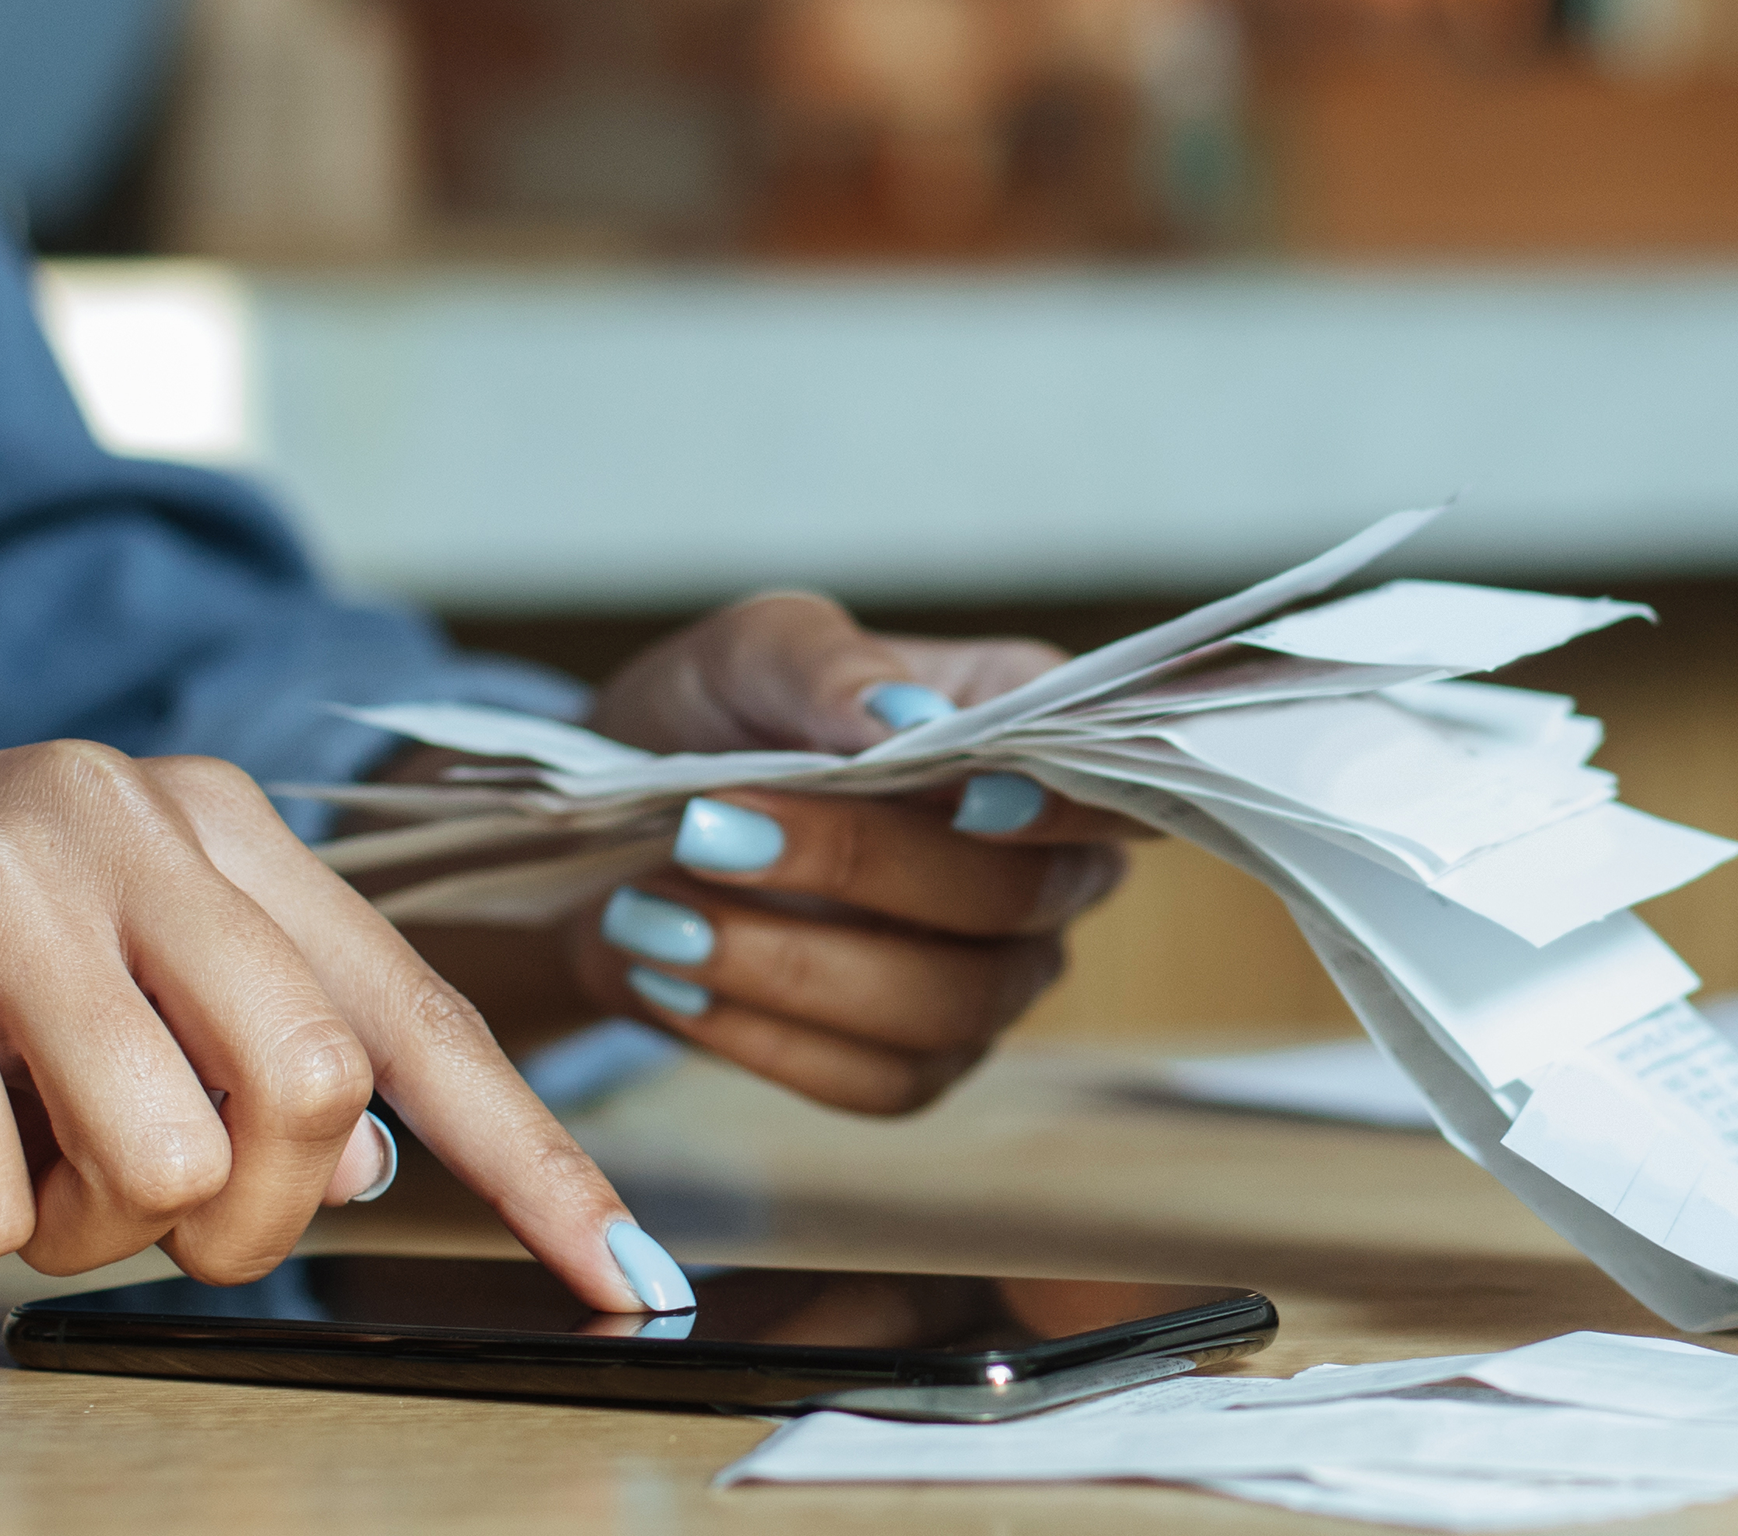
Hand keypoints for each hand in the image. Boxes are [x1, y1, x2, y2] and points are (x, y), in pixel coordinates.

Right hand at [0, 745, 689, 1307]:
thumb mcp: (82, 972)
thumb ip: (235, 1044)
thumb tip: (362, 1171)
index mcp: (212, 821)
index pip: (413, 1011)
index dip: (529, 1158)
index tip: (626, 1279)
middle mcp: (131, 815)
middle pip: (307, 1102)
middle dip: (230, 1221)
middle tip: (115, 1215)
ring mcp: (4, 870)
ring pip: (155, 1164)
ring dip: (55, 1225)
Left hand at [571, 593, 1148, 1112]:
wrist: (623, 834)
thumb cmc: (715, 720)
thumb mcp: (749, 654)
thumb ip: (825, 668)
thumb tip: (904, 717)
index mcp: (1026, 739)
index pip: (1114, 784)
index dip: (1066, 807)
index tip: (969, 800)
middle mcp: (1039, 864)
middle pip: (1016, 897)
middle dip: (860, 867)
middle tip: (711, 830)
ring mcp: (990, 973)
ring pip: (951, 1005)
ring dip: (792, 966)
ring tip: (657, 915)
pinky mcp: (918, 1060)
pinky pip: (882, 1082)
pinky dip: (767, 1038)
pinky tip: (673, 979)